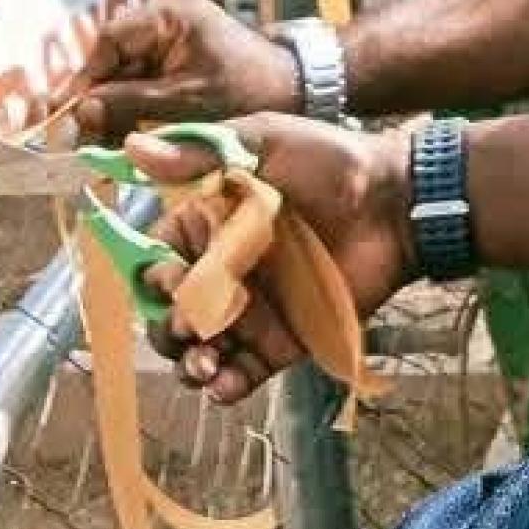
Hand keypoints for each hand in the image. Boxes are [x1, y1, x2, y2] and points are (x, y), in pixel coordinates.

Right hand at [76, 0, 300, 142]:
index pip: (109, 42)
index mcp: (168, 15)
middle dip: (95, 102)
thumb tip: (78, 114)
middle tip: (77, 142)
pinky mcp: (176, 65)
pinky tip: (120, 143)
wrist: (298, 91)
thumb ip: (131, 105)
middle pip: (111, 61)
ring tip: (95, 150)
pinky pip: (141, 88)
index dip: (84, 80)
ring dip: (110, 113)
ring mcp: (170, 42)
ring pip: (123, 78)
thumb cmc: (249, 91)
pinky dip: (130, 115)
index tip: (67, 117)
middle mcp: (164, 21)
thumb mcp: (186, 101)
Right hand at [129, 118, 414, 406]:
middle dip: (167, 328)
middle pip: (171, 313)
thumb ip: (200, 153)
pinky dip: (226, 386)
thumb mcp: (264, 142)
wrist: (396, 203)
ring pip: (199, 350)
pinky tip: (224, 384)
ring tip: (203, 364)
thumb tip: (131, 146)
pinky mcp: (284, 342)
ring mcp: (253, 310)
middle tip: (189, 326)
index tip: (169, 278)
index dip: (154, 275)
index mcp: (208, 224)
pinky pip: (244, 373)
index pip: (159, 259)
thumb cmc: (330, 162)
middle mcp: (223, 271)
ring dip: (188, 363)